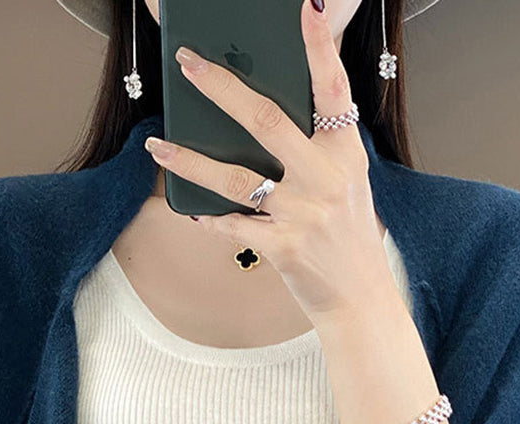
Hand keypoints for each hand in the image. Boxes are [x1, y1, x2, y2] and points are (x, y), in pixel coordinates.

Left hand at [144, 0, 388, 326]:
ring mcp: (304, 213)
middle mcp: (325, 177)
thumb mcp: (346, 181)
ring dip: (189, 160)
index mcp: (344, 151)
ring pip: (234, 176)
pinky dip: (209, 218)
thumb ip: (315, 147)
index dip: (319, 46)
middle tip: (187, 63)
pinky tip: (189, 210)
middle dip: (220, 87)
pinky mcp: (284, 247)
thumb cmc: (346, 236)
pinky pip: (233, 225)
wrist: (360, 298)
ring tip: (158, 144)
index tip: (307, 6)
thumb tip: (259, 116)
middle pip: (265, 120)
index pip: (332, 87)